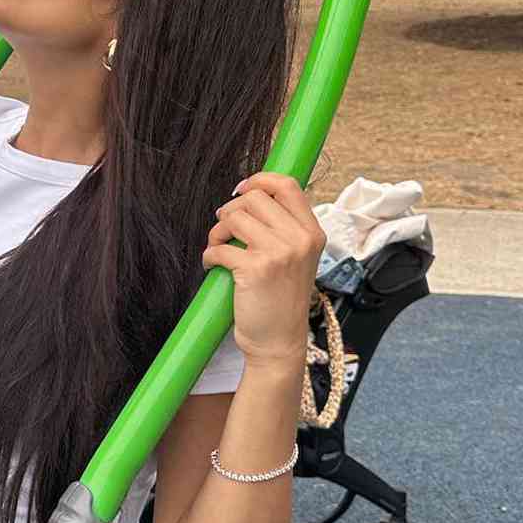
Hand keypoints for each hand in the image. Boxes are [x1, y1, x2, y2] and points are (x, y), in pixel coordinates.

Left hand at [202, 173, 324, 365]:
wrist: (279, 342)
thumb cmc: (281, 300)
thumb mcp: (297, 258)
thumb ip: (283, 229)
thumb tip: (249, 196)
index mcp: (312, 232)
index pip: (287, 185)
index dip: (259, 180)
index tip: (240, 190)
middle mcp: (300, 239)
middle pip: (254, 198)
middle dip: (230, 210)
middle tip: (224, 230)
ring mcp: (279, 253)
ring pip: (234, 217)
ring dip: (217, 232)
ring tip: (217, 248)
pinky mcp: (256, 269)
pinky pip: (219, 247)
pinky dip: (209, 255)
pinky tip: (213, 266)